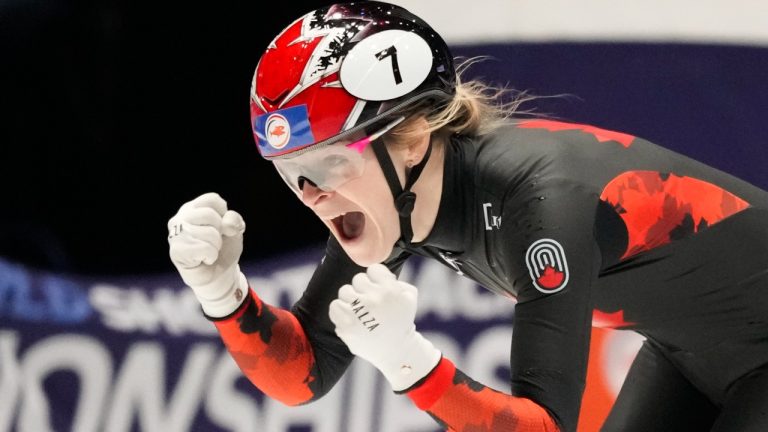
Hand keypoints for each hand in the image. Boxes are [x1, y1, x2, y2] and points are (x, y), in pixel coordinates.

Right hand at [168, 192, 247, 316]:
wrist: (219, 275)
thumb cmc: (224, 249)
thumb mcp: (235, 231)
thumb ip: (234, 221)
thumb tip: (226, 224)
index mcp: (193, 208)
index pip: (213, 200)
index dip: (224, 215)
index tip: (221, 228)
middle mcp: (180, 218)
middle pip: (210, 215)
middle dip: (220, 233)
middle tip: (215, 243)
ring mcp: (175, 234)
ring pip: (209, 232)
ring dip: (216, 246)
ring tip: (209, 251)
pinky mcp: (176, 251)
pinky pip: (204, 248)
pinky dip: (211, 256)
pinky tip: (204, 259)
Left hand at [329, 264, 440, 390]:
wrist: (396, 351)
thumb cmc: (401, 321)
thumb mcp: (410, 297)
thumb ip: (396, 280)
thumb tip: (377, 274)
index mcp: (391, 290)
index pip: (373, 269)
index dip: (375, 279)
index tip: (378, 290)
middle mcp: (375, 299)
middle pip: (357, 279)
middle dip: (363, 289)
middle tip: (369, 303)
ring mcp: (359, 313)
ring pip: (344, 291)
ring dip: (351, 300)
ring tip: (359, 311)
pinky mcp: (347, 326)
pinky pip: (334, 306)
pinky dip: (340, 311)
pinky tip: (350, 318)